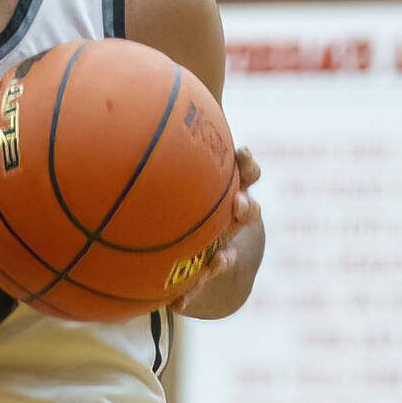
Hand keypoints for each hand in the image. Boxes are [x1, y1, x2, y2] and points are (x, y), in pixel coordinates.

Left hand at [172, 145, 261, 315]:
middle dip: (246, 208)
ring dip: (224, 258)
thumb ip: (169, 144)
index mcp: (226, 192)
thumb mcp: (177, 175)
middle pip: (247, 212)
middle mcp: (229, 220)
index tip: (242, 153)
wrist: (202, 252)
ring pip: (228, 253)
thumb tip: (153, 97)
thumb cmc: (180, 201)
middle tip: (239, 205)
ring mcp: (221, 249)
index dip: (247, 164)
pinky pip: (199, 289)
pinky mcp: (204, 276)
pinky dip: (190, 296)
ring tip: (220, 260)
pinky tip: (177, 305)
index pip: (246, 173)